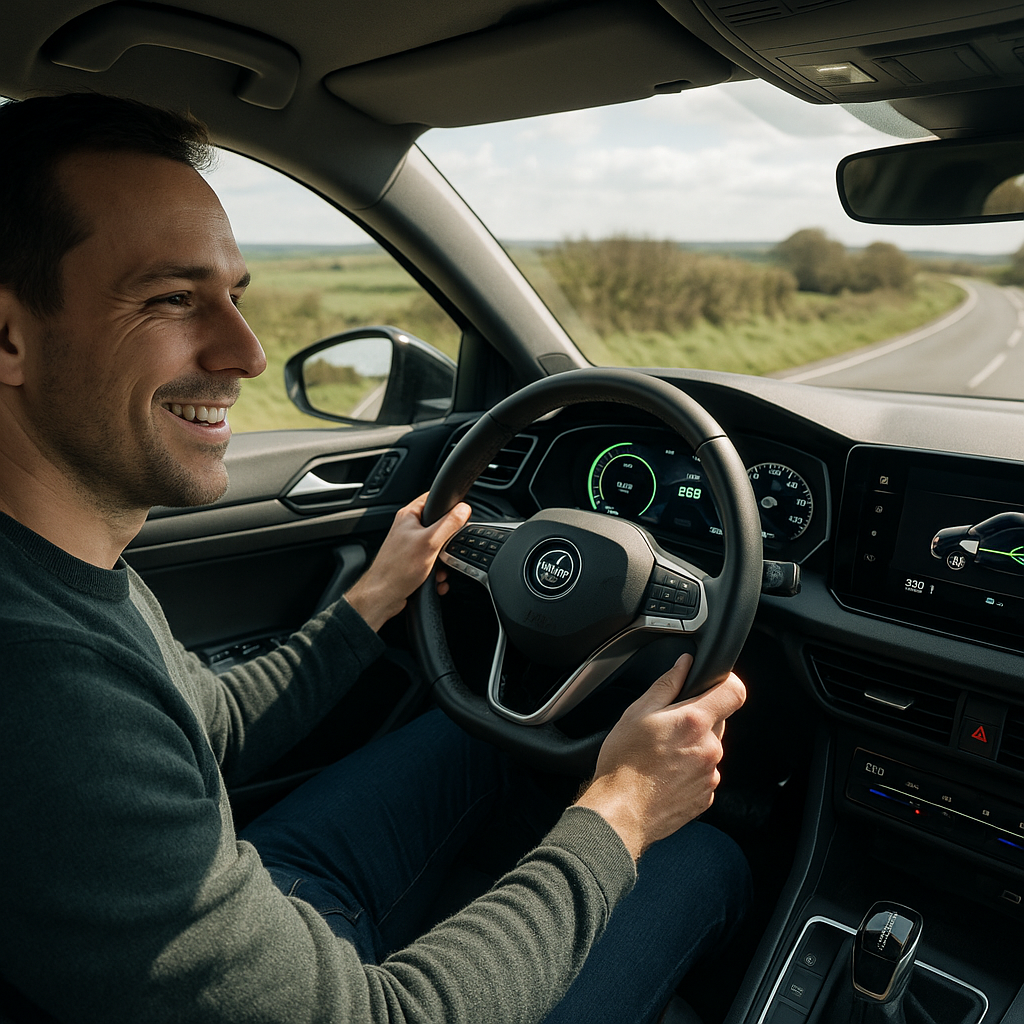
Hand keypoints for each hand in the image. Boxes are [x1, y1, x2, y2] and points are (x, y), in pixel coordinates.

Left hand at [345, 493, 470, 630]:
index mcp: (409, 516)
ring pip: (437, 548)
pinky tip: (436, 580)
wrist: (382, 597)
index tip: (460, 516)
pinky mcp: (412, 562)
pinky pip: (432, 563)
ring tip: (440, 570)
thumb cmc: (397, 569)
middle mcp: (408, 529)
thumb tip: (463, 509)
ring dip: (443, 562)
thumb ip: (449, 524)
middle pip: (439, 527)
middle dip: (447, 543)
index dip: (449, 505)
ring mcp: (409, 546)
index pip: (433, 499)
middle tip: (447, 551)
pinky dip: (437, 572)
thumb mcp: (430, 543)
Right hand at [575, 654, 745, 861]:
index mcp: (694, 722)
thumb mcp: (637, 713)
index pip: (734, 692)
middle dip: (697, 719)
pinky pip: (704, 774)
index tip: (715, 685)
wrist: (620, 813)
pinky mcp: (706, 797)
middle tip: (666, 728)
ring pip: (709, 749)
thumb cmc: (623, 763)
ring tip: (661, 756)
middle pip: (717, 721)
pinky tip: (664, 775)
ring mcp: (711, 775)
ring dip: (692, 747)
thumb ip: (667, 684)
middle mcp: (710, 748)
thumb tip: (684, 664)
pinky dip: (689, 770)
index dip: (727, 683)